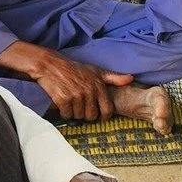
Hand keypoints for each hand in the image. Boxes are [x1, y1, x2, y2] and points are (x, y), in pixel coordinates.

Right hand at [0, 40, 130, 122]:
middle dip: (86, 114)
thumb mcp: (96, 71)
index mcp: (98, 85)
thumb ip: (114, 77)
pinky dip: (64, 112)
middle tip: (80, 106)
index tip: (99, 116)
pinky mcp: (63, 99)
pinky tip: (62, 103)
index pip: (107, 109)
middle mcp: (89, 91)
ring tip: (71, 102)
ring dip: (74, 113)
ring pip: (78, 116)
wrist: (50, 65)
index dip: (104, 116)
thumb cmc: (75, 69)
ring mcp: (76, 95)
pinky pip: (66, 114)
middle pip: (92, 116)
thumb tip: (131, 78)